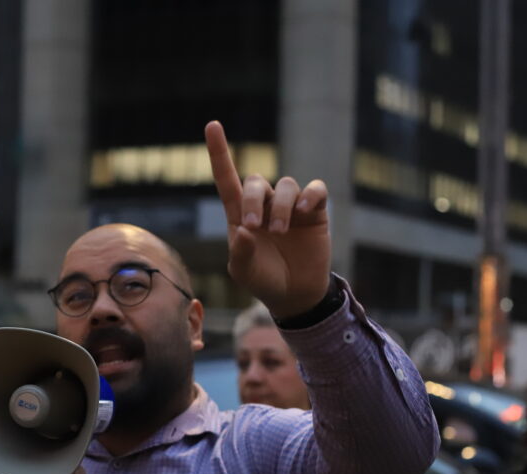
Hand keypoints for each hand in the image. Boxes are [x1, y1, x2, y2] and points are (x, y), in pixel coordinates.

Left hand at [205, 121, 331, 319]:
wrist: (294, 294)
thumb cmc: (263, 280)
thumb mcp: (244, 271)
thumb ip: (240, 252)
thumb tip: (242, 230)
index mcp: (240, 214)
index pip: (227, 178)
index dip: (219, 152)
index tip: (212, 125)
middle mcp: (264, 205)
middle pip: (256, 181)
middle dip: (253, 200)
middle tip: (254, 227)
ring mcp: (290, 206)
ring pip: (286, 185)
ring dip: (281, 207)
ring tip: (280, 232)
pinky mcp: (314, 211)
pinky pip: (315, 189)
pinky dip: (310, 194)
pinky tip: (304, 209)